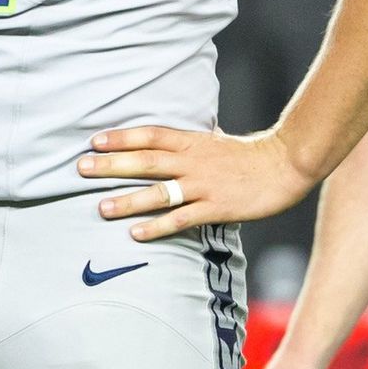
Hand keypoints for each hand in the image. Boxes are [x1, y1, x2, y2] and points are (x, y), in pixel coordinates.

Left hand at [80, 126, 314, 240]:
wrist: (286, 166)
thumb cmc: (250, 155)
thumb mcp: (216, 142)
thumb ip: (191, 143)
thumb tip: (168, 141)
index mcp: (193, 142)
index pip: (151, 135)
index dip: (122, 137)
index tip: (95, 140)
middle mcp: (194, 162)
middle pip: (146, 161)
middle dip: (112, 165)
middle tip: (82, 168)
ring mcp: (204, 186)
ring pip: (159, 193)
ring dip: (128, 200)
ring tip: (101, 207)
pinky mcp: (216, 208)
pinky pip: (181, 219)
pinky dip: (157, 226)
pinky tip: (136, 233)